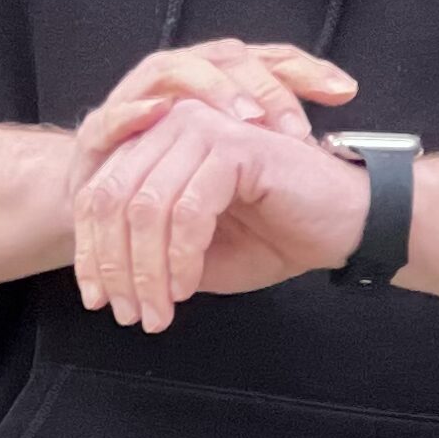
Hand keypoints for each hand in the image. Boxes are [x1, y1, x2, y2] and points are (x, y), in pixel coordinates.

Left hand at [70, 96, 367, 332]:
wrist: (347, 224)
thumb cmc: (277, 234)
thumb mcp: (196, 253)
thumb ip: (151, 251)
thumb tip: (107, 280)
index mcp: (160, 142)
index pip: (100, 192)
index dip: (91, 250)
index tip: (96, 298)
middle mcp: (176, 124)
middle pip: (114, 198)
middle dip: (114, 266)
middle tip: (128, 313)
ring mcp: (205, 129)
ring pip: (146, 207)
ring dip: (147, 272)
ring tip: (158, 313)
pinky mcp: (235, 146)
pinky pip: (188, 211)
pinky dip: (180, 258)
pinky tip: (187, 288)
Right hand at [71, 38, 358, 168]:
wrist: (107, 209)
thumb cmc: (182, 183)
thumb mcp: (240, 168)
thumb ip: (277, 148)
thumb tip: (337, 135)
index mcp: (223, 81)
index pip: (270, 60)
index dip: (306, 71)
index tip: (343, 91)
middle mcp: (184, 76)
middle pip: (228, 60)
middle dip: (264, 87)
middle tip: (293, 125)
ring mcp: (140, 94)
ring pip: (177, 70)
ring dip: (211, 90)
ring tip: (244, 117)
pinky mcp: (102, 128)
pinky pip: (116, 112)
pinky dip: (136, 111)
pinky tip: (161, 114)